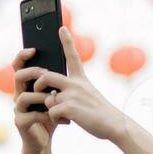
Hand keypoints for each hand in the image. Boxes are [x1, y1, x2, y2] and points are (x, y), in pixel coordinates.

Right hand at [11, 46, 57, 153]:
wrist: (43, 141)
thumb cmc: (50, 116)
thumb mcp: (55, 96)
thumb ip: (55, 82)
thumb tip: (65, 61)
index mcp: (26, 86)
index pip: (19, 66)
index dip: (22, 56)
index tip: (34, 49)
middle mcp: (18, 96)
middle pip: (18, 76)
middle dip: (32, 72)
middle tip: (46, 72)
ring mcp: (18, 110)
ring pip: (23, 96)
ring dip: (40, 96)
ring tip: (54, 98)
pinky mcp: (21, 123)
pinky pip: (31, 115)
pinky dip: (45, 114)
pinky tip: (58, 117)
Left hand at [19, 27, 128, 142]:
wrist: (115, 125)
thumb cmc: (100, 114)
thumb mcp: (89, 96)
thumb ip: (73, 91)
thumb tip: (52, 94)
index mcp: (81, 79)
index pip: (72, 56)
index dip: (66, 41)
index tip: (61, 28)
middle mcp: (76, 84)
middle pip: (46, 77)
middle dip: (38, 84)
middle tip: (37, 91)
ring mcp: (72, 95)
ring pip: (47, 99)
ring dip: (52, 108)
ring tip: (65, 114)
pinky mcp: (69, 107)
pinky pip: (51, 111)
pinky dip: (56, 119)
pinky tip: (68, 121)